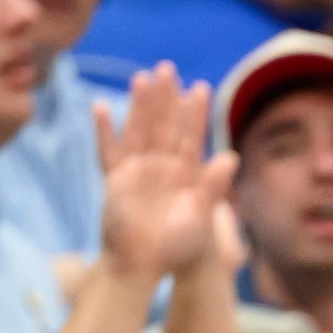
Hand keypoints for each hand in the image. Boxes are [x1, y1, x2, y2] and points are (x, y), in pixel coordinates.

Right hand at [94, 64, 236, 281]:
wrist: (143, 265)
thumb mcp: (199, 216)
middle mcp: (163, 168)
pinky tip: (99, 107)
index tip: (201, 88)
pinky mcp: (116, 179)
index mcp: (186, 175)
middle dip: (165, 98)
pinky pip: (108, 149)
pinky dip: (104, 130)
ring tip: (141, 78)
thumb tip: (232, 157)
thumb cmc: (176, 248)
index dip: (195, 114)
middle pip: (163, 126)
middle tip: (168, 68)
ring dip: (139, 105)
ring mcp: (138, 171)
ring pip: (138, 130)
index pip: (191, 137)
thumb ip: (213, 186)